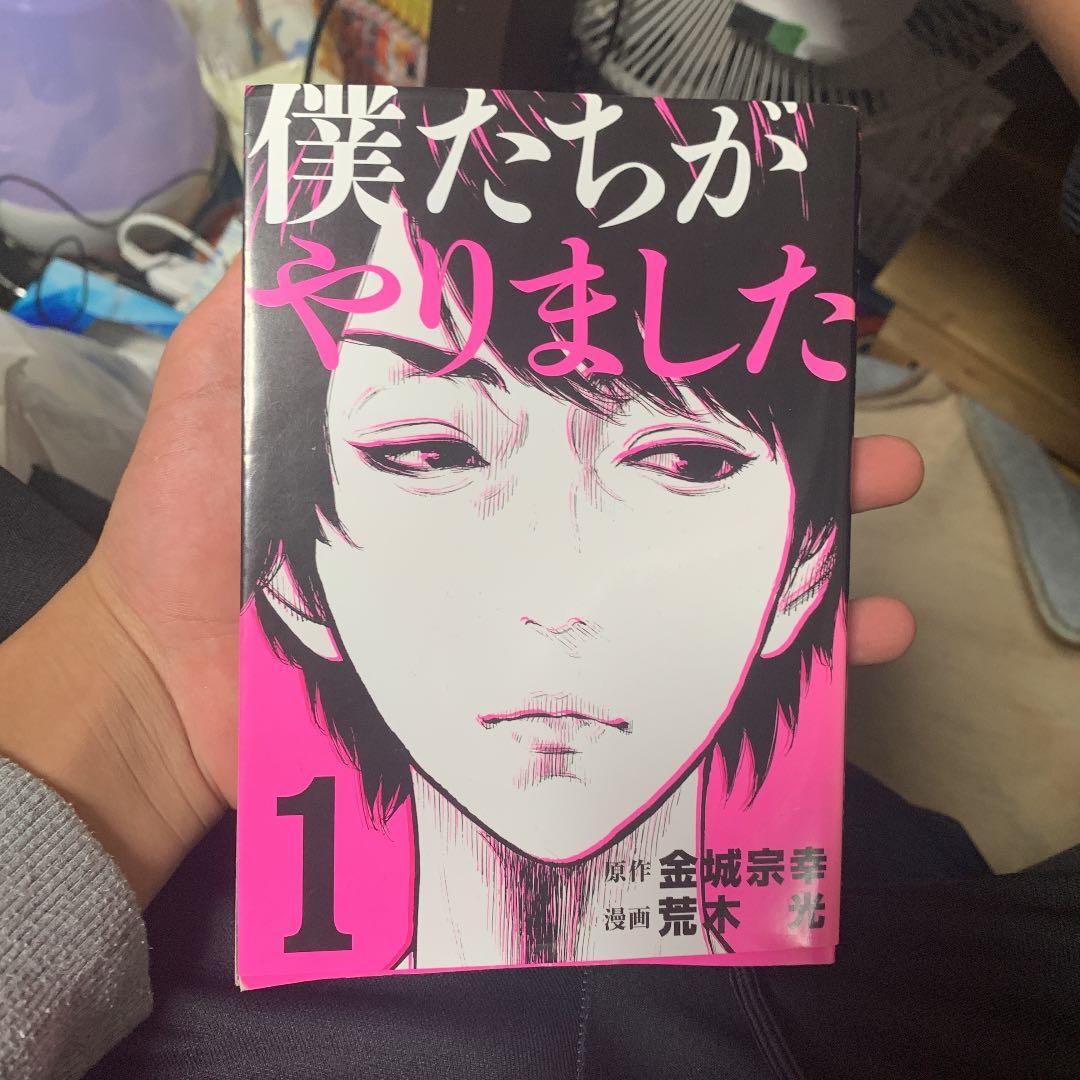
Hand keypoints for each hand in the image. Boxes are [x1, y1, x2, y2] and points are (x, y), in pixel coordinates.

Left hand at [0, 261, 921, 903]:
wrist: (181, 697)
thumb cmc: (192, 541)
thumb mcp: (218, 395)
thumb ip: (274, 314)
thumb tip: (349, 209)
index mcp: (483, 439)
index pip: (605, 384)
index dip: (688, 353)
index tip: (772, 326)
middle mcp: (531, 514)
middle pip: (675, 469)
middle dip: (783, 435)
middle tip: (866, 415)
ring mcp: (543, 607)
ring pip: (700, 565)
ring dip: (809, 535)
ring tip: (892, 505)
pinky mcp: (549, 692)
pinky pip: (683, 672)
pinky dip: (779, 656)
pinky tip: (859, 639)